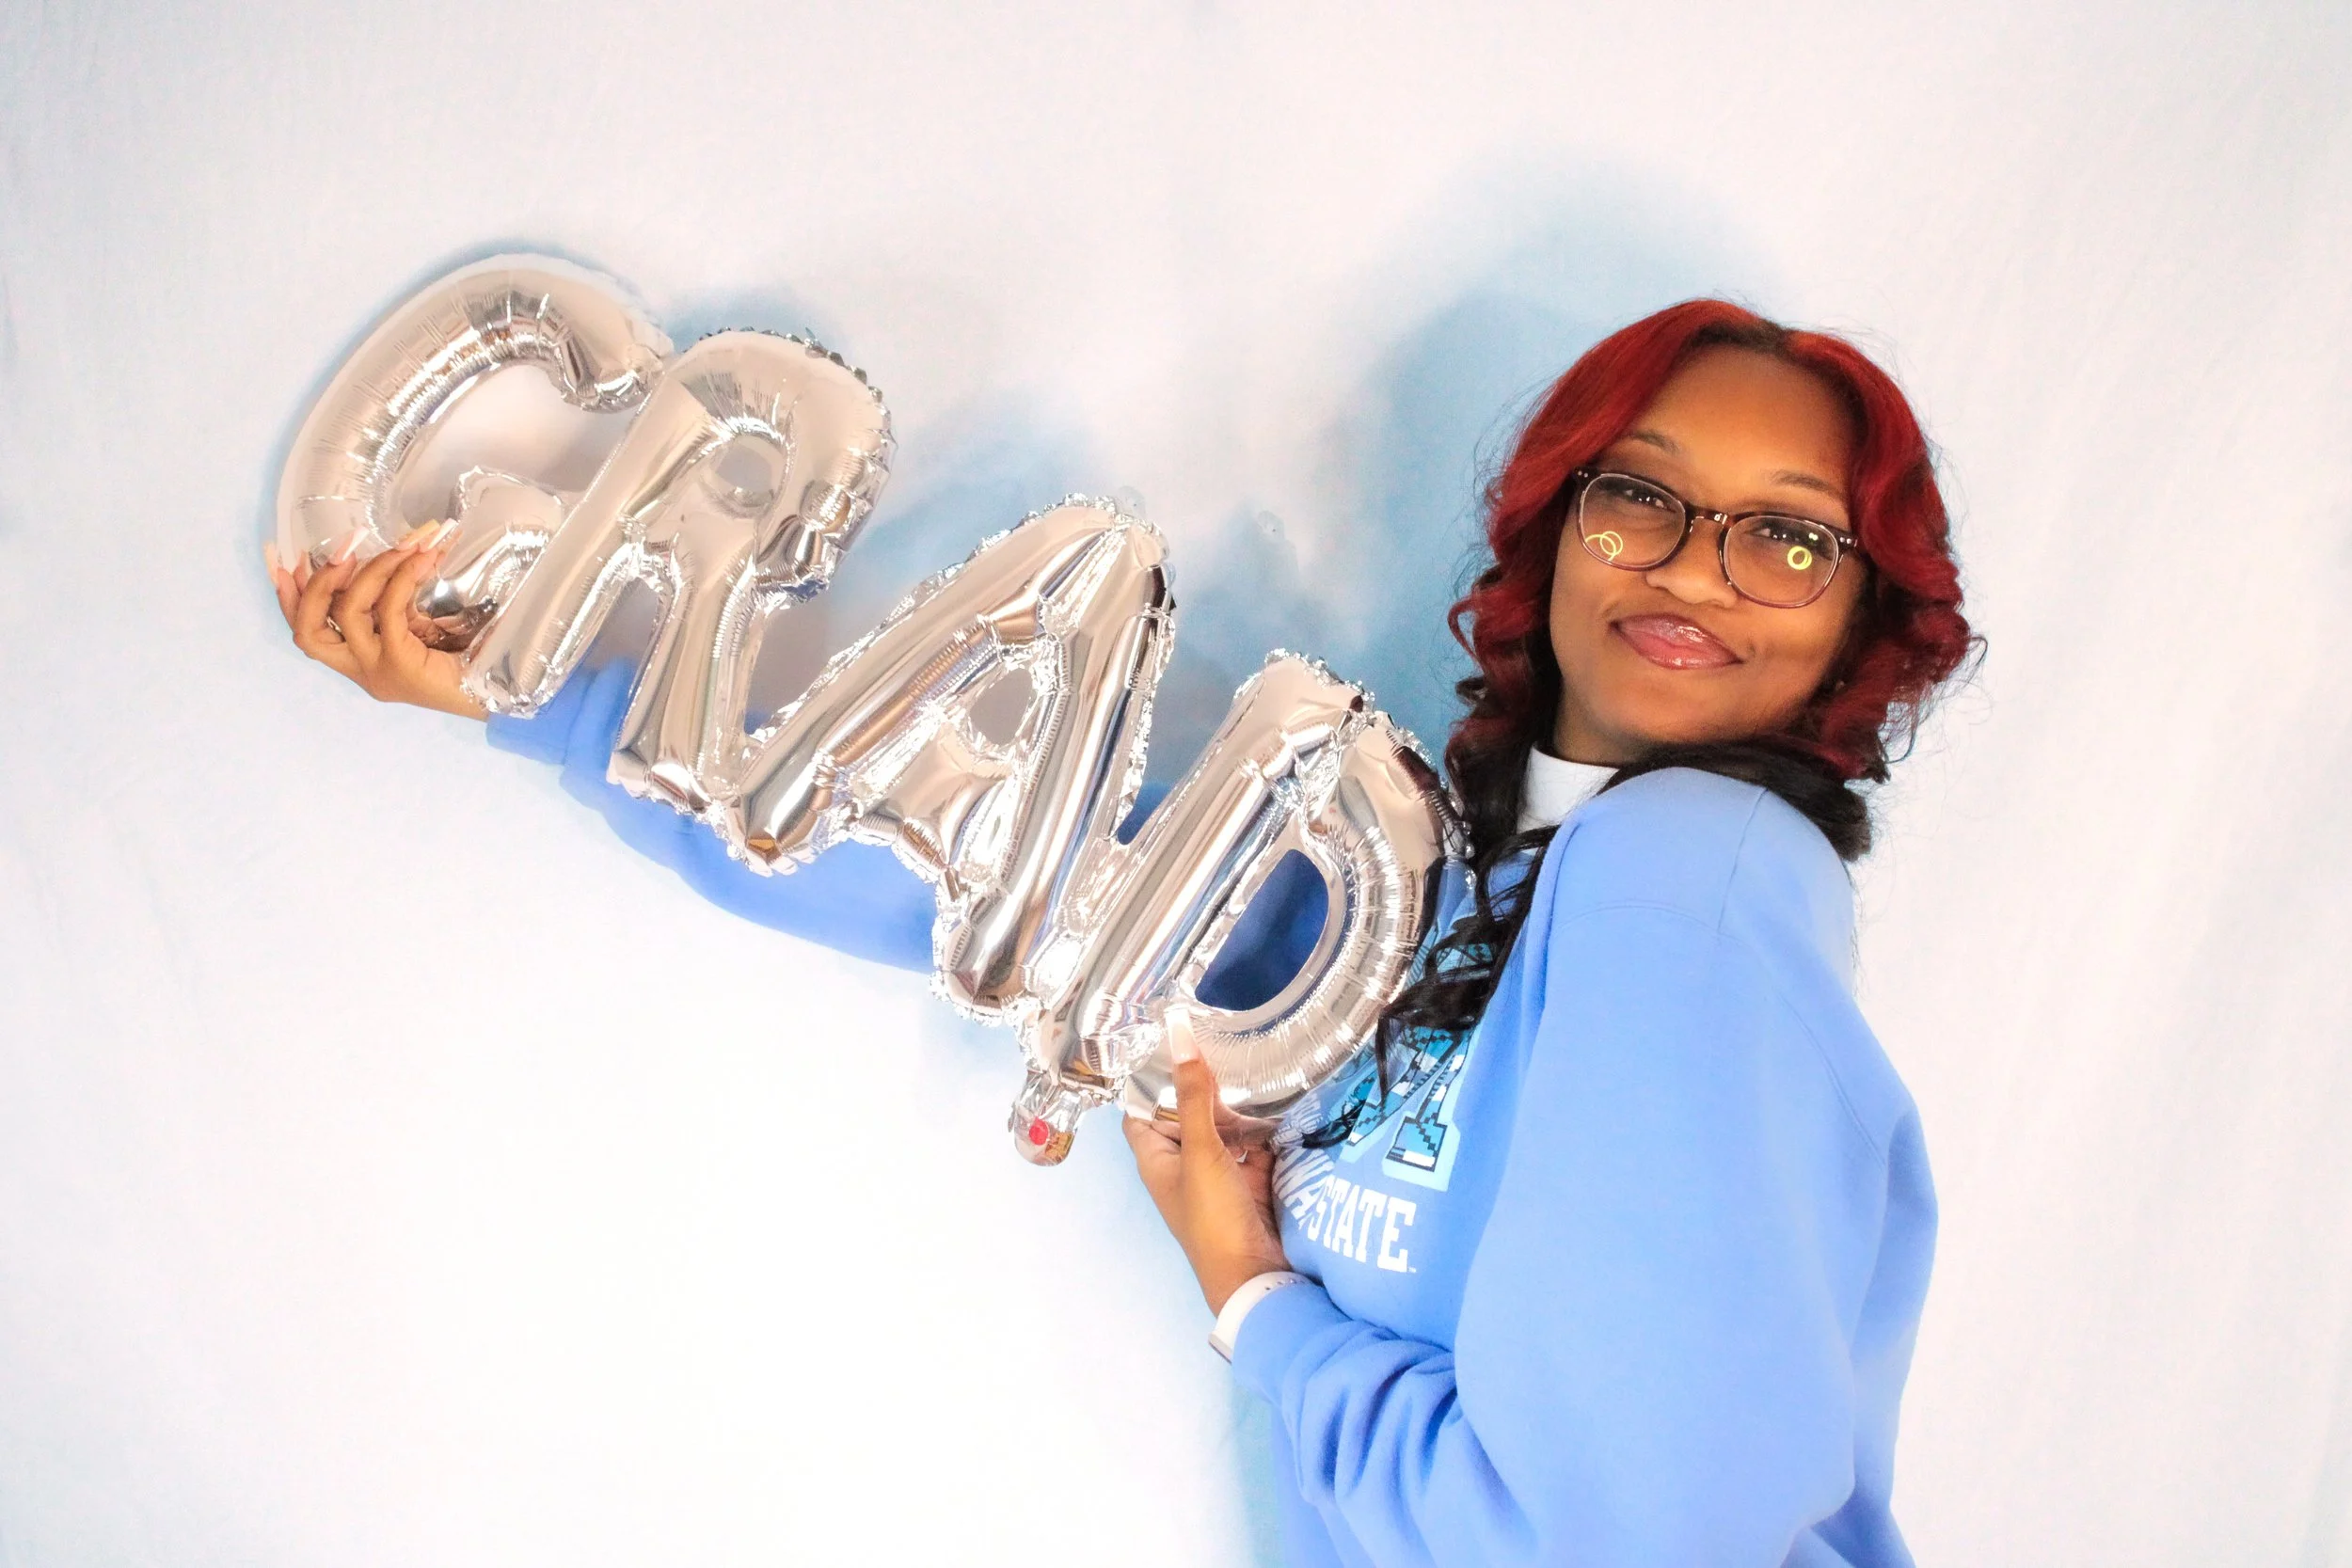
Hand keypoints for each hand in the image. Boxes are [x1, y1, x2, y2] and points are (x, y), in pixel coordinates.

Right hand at [268, 524, 485, 718]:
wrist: (502, 689)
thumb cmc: (468, 655)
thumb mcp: (418, 624)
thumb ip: (393, 601)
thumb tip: (389, 551)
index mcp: (361, 661)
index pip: (309, 631)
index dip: (288, 598)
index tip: (281, 559)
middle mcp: (362, 669)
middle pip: (308, 631)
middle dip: (315, 585)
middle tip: (340, 549)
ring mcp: (378, 670)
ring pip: (346, 613)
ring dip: (369, 569)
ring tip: (400, 542)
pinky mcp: (400, 664)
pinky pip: (388, 611)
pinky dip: (401, 578)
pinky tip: (422, 557)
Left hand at [1124, 1014, 1292, 1313]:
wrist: (1255, 1276)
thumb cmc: (1212, 1216)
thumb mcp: (1200, 1151)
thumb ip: (1193, 1094)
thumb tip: (1178, 1034)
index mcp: (1156, 1158)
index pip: (1143, 1110)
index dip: (1152, 1080)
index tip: (1173, 1041)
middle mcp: (1183, 1164)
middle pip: (1186, 1114)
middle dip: (1203, 1086)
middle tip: (1223, 1041)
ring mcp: (1218, 1174)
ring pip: (1222, 1128)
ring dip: (1235, 1105)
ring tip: (1253, 1061)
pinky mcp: (1250, 1182)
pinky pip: (1253, 1146)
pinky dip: (1262, 1128)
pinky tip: (1277, 1100)